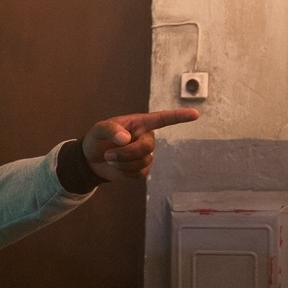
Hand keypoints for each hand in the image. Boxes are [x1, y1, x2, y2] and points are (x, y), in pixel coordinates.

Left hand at [82, 108, 198, 182]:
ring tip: (110, 158)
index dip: (178, 117)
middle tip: (109, 155)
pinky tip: (117, 167)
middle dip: (127, 153)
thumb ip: (111, 130)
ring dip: (122, 163)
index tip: (195, 114)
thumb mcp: (99, 130)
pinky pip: (138, 173)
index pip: (162, 119)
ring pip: (142, 162)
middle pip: (147, 147)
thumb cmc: (97, 139)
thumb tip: (126, 139)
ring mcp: (145, 155)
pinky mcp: (142, 169)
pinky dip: (124, 172)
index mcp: (139, 124)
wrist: (92, 160)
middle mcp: (146, 138)